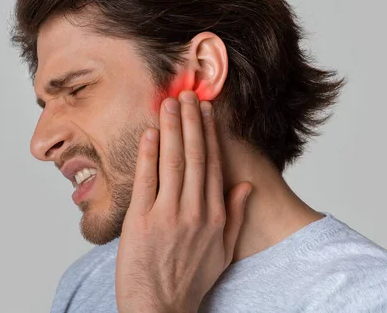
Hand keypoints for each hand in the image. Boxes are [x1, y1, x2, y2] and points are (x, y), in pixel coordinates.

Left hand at [115, 90, 251, 312]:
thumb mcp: (223, 251)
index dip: (209, 134)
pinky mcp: (142, 222)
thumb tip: (245, 187)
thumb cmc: (191, 281)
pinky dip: (148, 155)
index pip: (213, 165)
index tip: (206, 112)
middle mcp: (195, 212)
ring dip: (171, 130)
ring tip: (169, 103)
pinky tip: (149, 134)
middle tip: (187, 94)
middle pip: (195, 157)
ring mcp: (168, 216)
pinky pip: (146, 182)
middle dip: (191, 121)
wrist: (161, 309)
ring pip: (173, 163)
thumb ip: (235, 216)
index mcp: (215, 215)